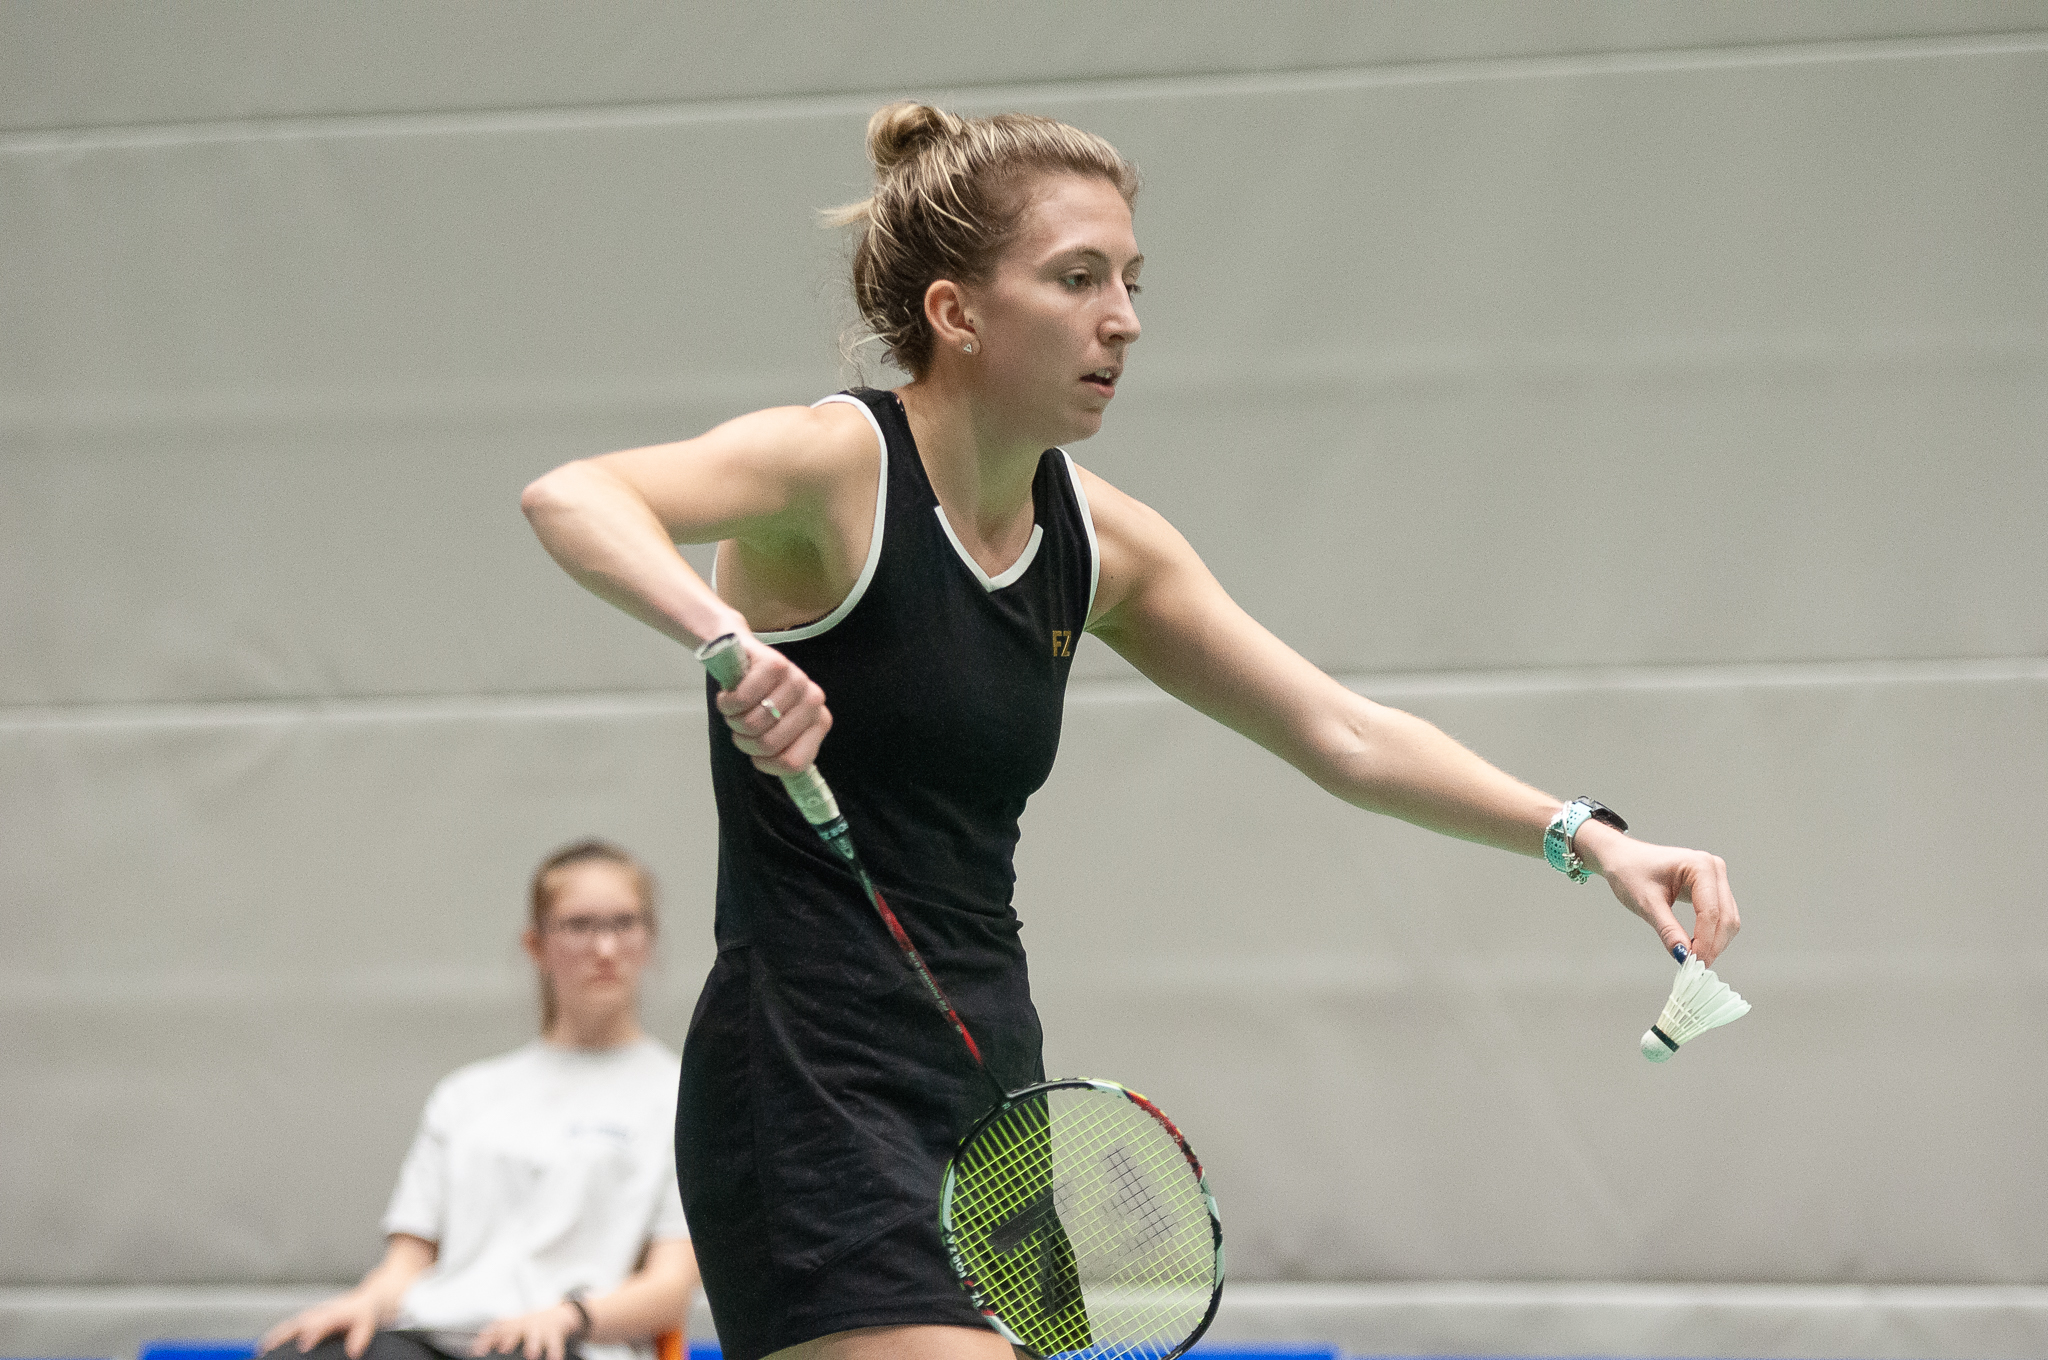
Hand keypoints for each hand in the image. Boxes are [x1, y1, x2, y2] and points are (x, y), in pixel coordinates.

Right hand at [259, 1291, 381, 1358]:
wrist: (368, 1299)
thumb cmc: (366, 1312)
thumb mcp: (369, 1321)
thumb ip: (361, 1335)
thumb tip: (353, 1352)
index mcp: (335, 1313)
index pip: (322, 1322)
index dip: (312, 1333)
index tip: (304, 1344)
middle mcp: (320, 1313)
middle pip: (299, 1323)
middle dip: (284, 1334)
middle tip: (269, 1347)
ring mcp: (312, 1316)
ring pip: (290, 1326)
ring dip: (275, 1336)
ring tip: (262, 1349)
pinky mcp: (309, 1321)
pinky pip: (290, 1328)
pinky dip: (277, 1336)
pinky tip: (266, 1346)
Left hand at [472, 1302, 583, 1359]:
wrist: (557, 1315)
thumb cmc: (528, 1326)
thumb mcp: (512, 1326)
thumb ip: (493, 1337)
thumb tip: (474, 1350)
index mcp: (512, 1324)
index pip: (496, 1330)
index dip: (487, 1340)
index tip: (479, 1351)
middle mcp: (524, 1325)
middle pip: (515, 1330)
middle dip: (509, 1339)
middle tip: (504, 1348)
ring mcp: (539, 1328)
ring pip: (536, 1335)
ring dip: (533, 1344)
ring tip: (531, 1354)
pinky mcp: (554, 1333)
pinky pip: (555, 1342)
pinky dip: (555, 1350)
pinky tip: (554, 1358)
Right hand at [709, 632, 830, 775]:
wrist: (739, 654)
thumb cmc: (757, 698)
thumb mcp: (775, 729)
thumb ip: (785, 754)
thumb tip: (800, 795)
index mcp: (818, 722)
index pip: (794, 764)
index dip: (766, 764)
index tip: (757, 754)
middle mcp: (813, 700)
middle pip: (769, 746)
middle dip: (745, 740)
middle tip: (742, 725)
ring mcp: (796, 679)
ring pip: (753, 724)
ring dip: (734, 720)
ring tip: (737, 708)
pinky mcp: (774, 663)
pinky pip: (742, 699)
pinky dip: (727, 702)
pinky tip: (730, 693)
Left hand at [1574, 821, 1740, 964]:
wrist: (1622, 858)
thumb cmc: (1630, 873)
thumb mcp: (1646, 903)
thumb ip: (1667, 930)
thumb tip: (1684, 957)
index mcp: (1700, 865)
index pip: (1711, 911)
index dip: (1704, 941)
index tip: (1692, 963)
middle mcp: (1714, 868)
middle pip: (1725, 917)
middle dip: (1712, 944)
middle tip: (1694, 966)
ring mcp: (1716, 877)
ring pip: (1728, 919)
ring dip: (1715, 942)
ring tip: (1693, 959)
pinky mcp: (1712, 888)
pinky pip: (1721, 916)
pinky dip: (1712, 935)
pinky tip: (1695, 947)